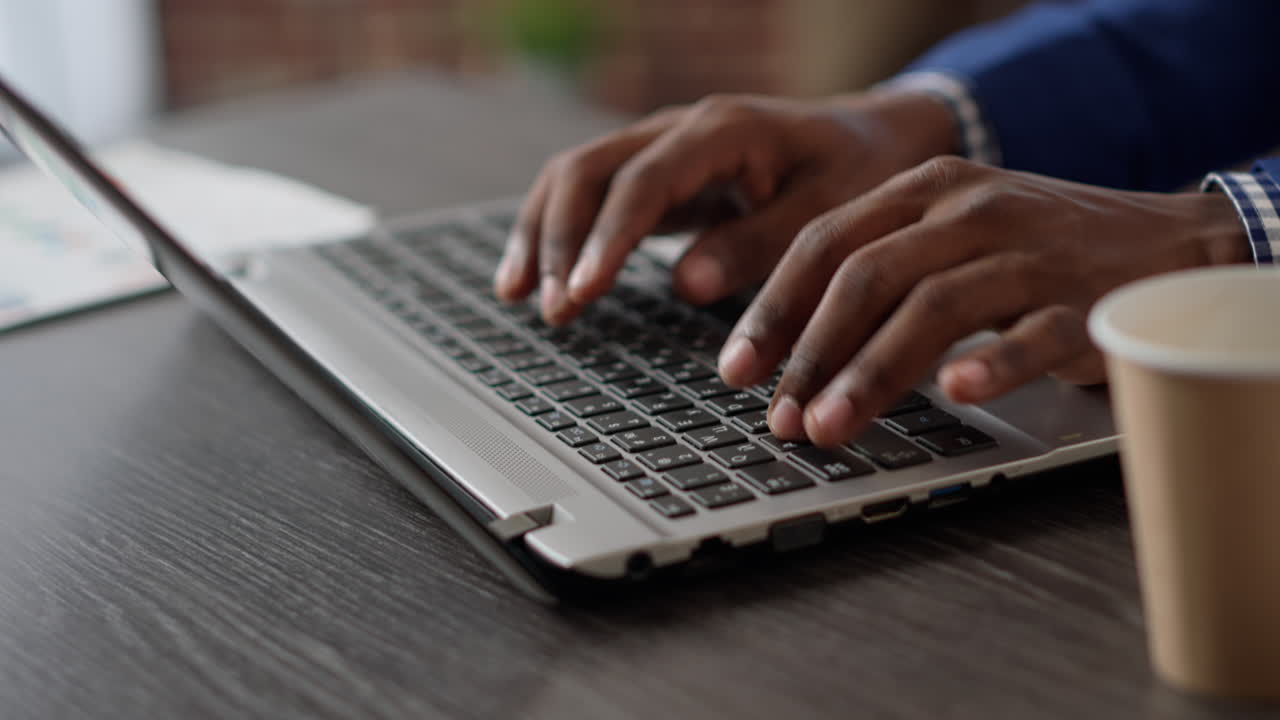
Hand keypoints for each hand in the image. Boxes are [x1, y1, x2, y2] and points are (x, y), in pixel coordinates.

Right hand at [493, 90, 958, 323]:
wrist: (873, 138)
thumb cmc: (857, 174)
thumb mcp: (828, 212)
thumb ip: (759, 244)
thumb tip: (685, 282)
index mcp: (724, 130)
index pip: (644, 181)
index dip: (607, 238)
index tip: (582, 291)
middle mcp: (681, 128)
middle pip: (589, 169)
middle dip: (560, 239)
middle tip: (552, 308)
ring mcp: (662, 146)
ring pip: (576, 175)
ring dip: (542, 232)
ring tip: (517, 294)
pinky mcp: (656, 172)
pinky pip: (589, 192)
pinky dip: (555, 230)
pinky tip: (533, 274)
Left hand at [717, 157, 1249, 446]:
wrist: (1168, 242)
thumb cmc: (1037, 251)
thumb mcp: (949, 238)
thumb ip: (879, 274)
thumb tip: (791, 350)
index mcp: (925, 191)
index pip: (826, 243)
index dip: (773, 309)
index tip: (736, 369)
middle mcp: (970, 210)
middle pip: (867, 276)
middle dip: (810, 352)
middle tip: (780, 415)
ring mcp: (1029, 251)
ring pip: (934, 306)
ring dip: (873, 372)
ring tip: (831, 426)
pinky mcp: (1085, 298)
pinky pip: (1033, 332)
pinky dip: (993, 362)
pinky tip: (957, 394)